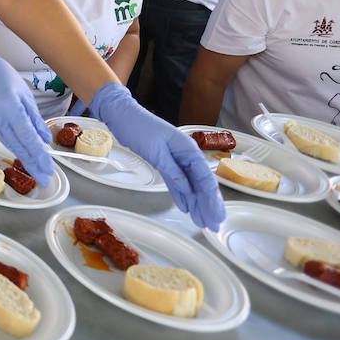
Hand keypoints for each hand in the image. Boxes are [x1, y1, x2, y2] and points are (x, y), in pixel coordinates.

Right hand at [0, 43, 55, 184]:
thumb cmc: (0, 74)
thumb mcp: (24, 94)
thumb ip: (34, 118)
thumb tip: (45, 138)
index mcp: (11, 110)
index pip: (28, 139)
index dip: (39, 156)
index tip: (49, 168)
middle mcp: (0, 119)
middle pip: (19, 147)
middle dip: (33, 164)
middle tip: (44, 178)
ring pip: (10, 145)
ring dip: (24, 159)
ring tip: (36, 171)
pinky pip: (3, 138)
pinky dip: (14, 148)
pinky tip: (23, 154)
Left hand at [90, 82, 224, 229]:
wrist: (123, 115)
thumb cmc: (139, 128)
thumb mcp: (156, 151)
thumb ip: (173, 170)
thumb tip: (188, 188)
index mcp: (189, 149)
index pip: (205, 178)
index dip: (212, 199)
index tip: (216, 216)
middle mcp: (186, 155)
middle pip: (201, 184)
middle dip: (208, 205)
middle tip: (214, 225)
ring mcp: (177, 159)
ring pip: (190, 185)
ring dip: (197, 203)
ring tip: (202, 221)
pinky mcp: (165, 162)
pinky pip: (177, 182)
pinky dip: (182, 195)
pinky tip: (187, 207)